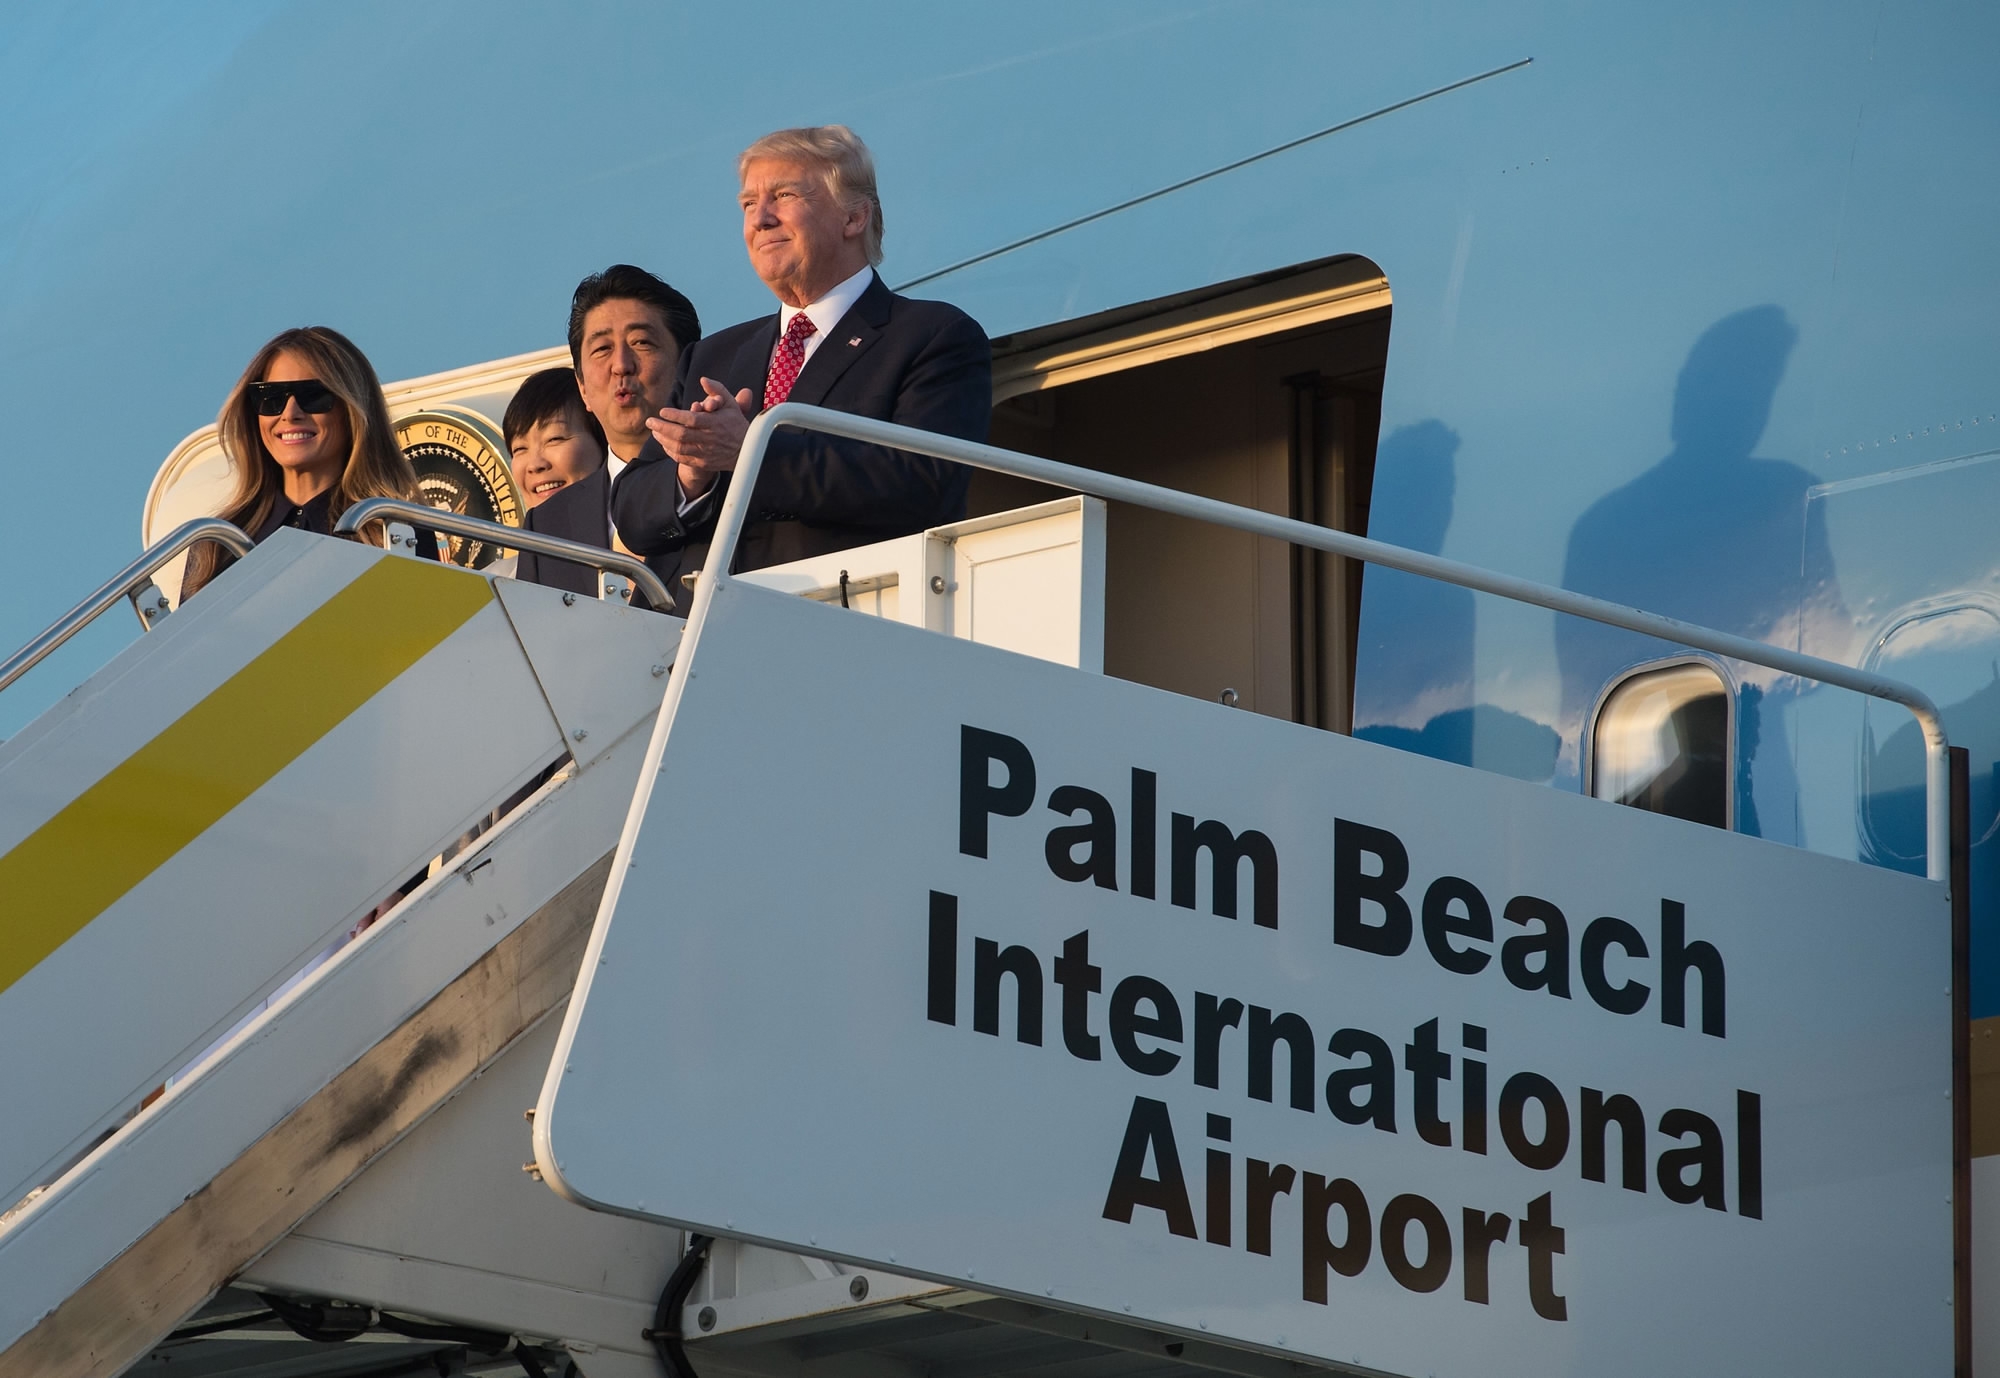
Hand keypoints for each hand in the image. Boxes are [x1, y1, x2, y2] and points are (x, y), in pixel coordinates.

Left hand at [646, 377, 753, 498]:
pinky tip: (664, 443)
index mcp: (715, 424)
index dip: (675, 416)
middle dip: (662, 427)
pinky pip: (682, 458)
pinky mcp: (703, 463)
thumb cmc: (736, 424)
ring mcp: (705, 453)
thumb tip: (703, 379)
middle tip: (650, 421)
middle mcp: (709, 439)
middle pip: (681, 434)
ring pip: (679, 447)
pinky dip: (670, 451)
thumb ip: (717, 389)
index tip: (662, 411)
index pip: (691, 420)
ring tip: (654, 430)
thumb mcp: (730, 403)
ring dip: (663, 439)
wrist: (745, 451)